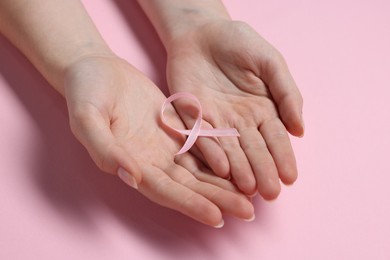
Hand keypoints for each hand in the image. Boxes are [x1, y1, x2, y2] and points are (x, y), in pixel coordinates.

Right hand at [63, 55, 253, 226]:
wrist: (96, 71)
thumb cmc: (85, 93)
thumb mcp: (87, 118)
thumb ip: (105, 149)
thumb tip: (131, 176)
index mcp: (130, 164)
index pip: (165, 190)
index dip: (190, 204)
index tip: (217, 217)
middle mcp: (151, 161)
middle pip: (189, 186)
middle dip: (218, 200)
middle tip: (248, 212)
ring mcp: (165, 146)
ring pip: (200, 170)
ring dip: (224, 184)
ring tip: (252, 195)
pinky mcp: (176, 128)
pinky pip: (202, 145)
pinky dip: (221, 156)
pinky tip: (242, 164)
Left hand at [166, 20, 303, 198]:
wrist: (202, 32)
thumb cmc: (239, 43)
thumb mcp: (270, 62)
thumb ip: (286, 93)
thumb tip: (300, 130)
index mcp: (263, 110)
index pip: (275, 139)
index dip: (283, 158)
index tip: (290, 178)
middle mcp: (241, 122)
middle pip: (254, 151)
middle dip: (263, 172)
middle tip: (270, 193)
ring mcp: (217, 122)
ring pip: (230, 151)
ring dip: (239, 170)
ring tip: (248, 188)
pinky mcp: (192, 117)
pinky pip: (202, 138)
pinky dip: (211, 153)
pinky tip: (222, 168)